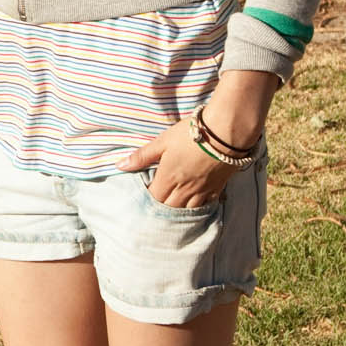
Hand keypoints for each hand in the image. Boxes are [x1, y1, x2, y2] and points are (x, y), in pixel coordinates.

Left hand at [117, 70, 277, 207]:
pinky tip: (195, 207)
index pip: (153, 199)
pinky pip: (205, 206)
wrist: (226, 133)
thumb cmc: (191, 134)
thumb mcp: (163, 142)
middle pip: (169, 209)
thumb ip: (142, 156)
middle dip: (161, 210)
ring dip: (178, 212)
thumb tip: (119, 166)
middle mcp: (184, 190)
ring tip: (173, 211)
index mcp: (169, 178)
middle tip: (156, 208)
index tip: (143, 199)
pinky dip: (198, 209)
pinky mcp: (216, 189)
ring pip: (187, 211)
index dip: (147, 200)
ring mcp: (202, 191)